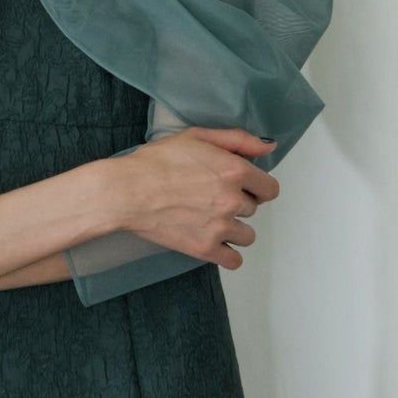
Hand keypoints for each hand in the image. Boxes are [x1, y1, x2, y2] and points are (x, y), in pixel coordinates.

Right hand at [115, 128, 280, 269]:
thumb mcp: (197, 137)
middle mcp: (232, 200)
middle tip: (210, 197)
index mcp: (234, 170)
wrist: (127, 191)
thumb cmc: (156, 162)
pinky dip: (227, 253)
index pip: (270, 189)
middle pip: (253, 209)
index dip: (256, 186)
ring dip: (234, 229)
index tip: (242, 187)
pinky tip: (214, 241)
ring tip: (210, 219)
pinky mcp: (205, 248)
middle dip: (237, 204)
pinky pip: (234, 260)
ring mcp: (220, 226)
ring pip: (247, 235)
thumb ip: (238, 140)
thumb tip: (269, 148)